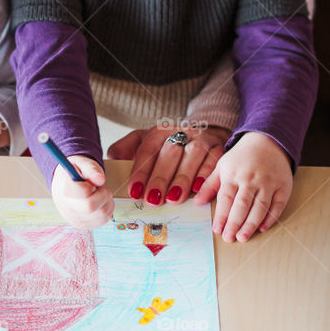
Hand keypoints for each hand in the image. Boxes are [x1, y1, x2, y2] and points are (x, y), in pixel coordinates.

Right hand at [51, 157, 113, 229]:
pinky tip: (99, 201)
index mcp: (63, 189)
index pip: (82, 193)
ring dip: (106, 201)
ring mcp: (74, 218)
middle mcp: (66, 207)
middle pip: (90, 206)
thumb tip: (101, 179)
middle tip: (98, 187)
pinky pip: (103, 220)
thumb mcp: (82, 163)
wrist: (65, 183)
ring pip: (101, 214)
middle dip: (102, 194)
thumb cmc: (75, 171)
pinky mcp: (83, 225)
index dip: (91, 186)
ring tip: (98, 193)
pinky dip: (107, 209)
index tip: (89, 182)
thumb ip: (91, 169)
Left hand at [107, 125, 227, 205]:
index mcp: (159, 131)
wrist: (201, 133)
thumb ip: (125, 150)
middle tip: (153, 199)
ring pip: (192, 156)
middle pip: (169, 153)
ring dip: (182, 178)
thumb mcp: (144, 142)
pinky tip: (198, 190)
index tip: (134, 191)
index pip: (147, 150)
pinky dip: (206, 176)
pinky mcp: (219, 148)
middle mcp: (181, 132)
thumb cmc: (167, 145)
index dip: (140, 171)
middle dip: (160, 177)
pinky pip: (215, 161)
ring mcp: (201, 139)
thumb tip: (110, 163)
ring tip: (174, 198)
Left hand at [193, 131, 292, 241]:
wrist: (268, 140)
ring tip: (243, 237)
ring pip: (260, 207)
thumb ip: (210, 185)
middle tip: (229, 238)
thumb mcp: (222, 166)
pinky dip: (270, 218)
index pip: (226, 198)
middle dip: (234, 223)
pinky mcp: (284, 186)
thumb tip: (197, 202)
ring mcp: (269, 182)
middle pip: (242, 205)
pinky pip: (278, 205)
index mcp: (233, 174)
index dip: (221, 216)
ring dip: (251, 224)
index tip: (217, 230)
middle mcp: (251, 179)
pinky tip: (262, 228)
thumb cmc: (242, 157)